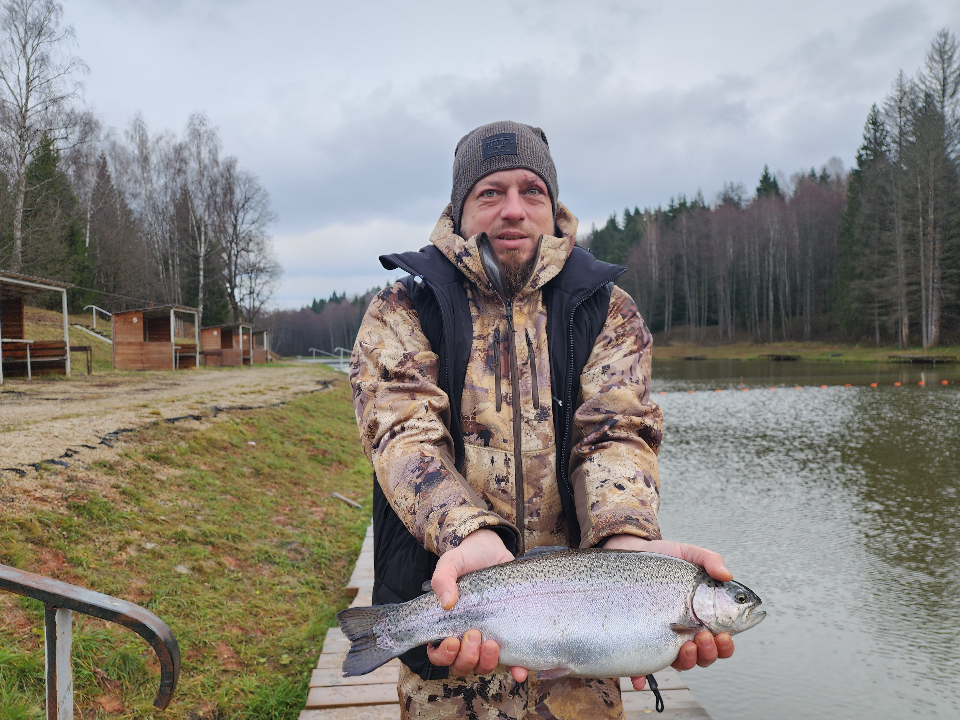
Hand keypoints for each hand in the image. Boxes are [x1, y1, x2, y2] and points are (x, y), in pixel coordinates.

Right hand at [426, 529, 525, 678]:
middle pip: (461, 665)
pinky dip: (515, 670)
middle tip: (474, 634)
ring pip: (483, 666)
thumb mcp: (452, 562)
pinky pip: (511, 661)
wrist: (493, 551)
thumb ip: (443, 578)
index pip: (438, 654)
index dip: (443, 656)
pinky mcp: (508, 636)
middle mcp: (465, 637)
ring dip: (487, 662)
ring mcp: (488, 638)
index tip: (452, 641)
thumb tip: (447, 602)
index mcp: (447, 625)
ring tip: (493, 644)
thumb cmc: (467, 559)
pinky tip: (519, 670)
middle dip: (467, 657)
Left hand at [602, 535, 735, 690]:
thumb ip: (709, 560)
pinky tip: (639, 680)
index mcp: (702, 616)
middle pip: (704, 656)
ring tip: (685, 645)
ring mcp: (663, 637)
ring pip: (680, 663)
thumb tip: (726, 575)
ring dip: (687, 661)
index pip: (721, 640)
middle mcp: (685, 631)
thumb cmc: (663, 557)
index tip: (724, 634)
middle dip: (709, 652)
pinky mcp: (641, 638)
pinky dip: (641, 677)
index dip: (726, 644)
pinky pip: (640, 664)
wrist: (630, 552)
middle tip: (703, 635)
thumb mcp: (687, 554)